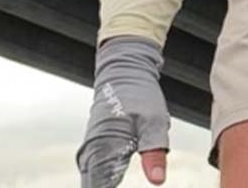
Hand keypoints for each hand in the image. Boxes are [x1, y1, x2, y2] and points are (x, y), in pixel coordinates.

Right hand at [76, 36, 170, 186]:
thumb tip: (157, 181)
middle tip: (127, 179)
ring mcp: (90, 153)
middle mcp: (91, 154)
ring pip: (94, 183)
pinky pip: (95, 175)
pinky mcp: (94, 151)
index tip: (122, 181)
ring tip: (124, 171)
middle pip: (94, 187)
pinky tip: (117, 180)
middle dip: (108, 186)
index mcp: (103, 149)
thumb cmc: (139, 93)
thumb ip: (155, 152)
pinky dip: (106, 181)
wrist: (124, 71)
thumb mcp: (154, 121)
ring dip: (107, 184)